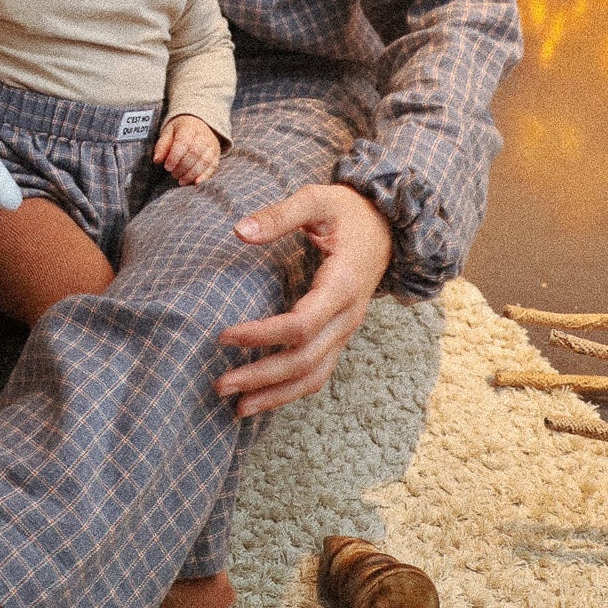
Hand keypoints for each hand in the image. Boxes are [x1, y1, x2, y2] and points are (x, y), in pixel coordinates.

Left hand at [152, 112, 220, 184]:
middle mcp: (203, 136)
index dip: (175, 156)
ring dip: (192, 174)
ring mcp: (211, 146)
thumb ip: (162, 146)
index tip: (167, 167)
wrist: (199, 124)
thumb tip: (157, 160)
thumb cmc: (180, 130)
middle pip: (195, 153)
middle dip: (183, 167)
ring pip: (204, 161)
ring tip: (181, 181)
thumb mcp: (168, 132)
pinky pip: (213, 167)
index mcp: (188, 127)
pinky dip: (205, 176)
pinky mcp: (216, 155)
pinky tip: (195, 183)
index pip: (183, 142)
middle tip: (173, 175)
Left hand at [215, 183, 393, 416]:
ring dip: (276, 395)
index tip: (223, 336)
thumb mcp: (317, 199)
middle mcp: (348, 316)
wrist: (387, 225)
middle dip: (262, 377)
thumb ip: (279, 215)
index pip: (301, 325)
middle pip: (305, 361)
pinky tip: (264, 398)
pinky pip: (319, 372)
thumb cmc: (348, 211)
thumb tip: (239, 231)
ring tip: (238, 408)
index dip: (262, 335)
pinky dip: (291, 390)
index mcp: (343, 285)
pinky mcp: (341, 335)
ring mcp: (347, 330)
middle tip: (220, 385)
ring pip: (315, 376)